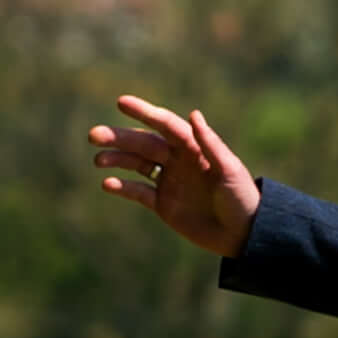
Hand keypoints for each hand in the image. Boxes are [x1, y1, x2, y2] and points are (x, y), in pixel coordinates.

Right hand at [89, 94, 261, 256]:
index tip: (121, 102)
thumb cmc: (241, 199)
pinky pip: (139, 192)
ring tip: (97, 160)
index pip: (165, 125)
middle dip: (119, 138)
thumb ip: (210, 144)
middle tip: (93, 135)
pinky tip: (107, 184)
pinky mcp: (164, 205)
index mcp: (194, 148)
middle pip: (144, 144)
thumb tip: (193, 114)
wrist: (244, 235)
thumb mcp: (229, 170)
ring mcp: (170, 182)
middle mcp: (179, 161)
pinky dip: (123, 188)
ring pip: (136, 165)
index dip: (144, 112)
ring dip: (116, 160)